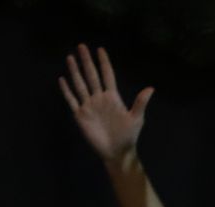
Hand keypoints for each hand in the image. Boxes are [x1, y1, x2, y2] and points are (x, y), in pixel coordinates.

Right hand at [59, 45, 151, 162]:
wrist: (117, 152)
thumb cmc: (129, 136)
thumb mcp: (136, 118)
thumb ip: (140, 102)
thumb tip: (151, 88)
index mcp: (113, 97)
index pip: (107, 75)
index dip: (104, 63)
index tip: (100, 49)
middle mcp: (99, 98)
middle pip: (91, 75)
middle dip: (87, 61)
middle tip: (81, 46)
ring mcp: (89, 106)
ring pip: (80, 84)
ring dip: (75, 71)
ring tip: (70, 57)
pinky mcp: (80, 115)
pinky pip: (72, 99)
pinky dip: (67, 90)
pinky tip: (62, 79)